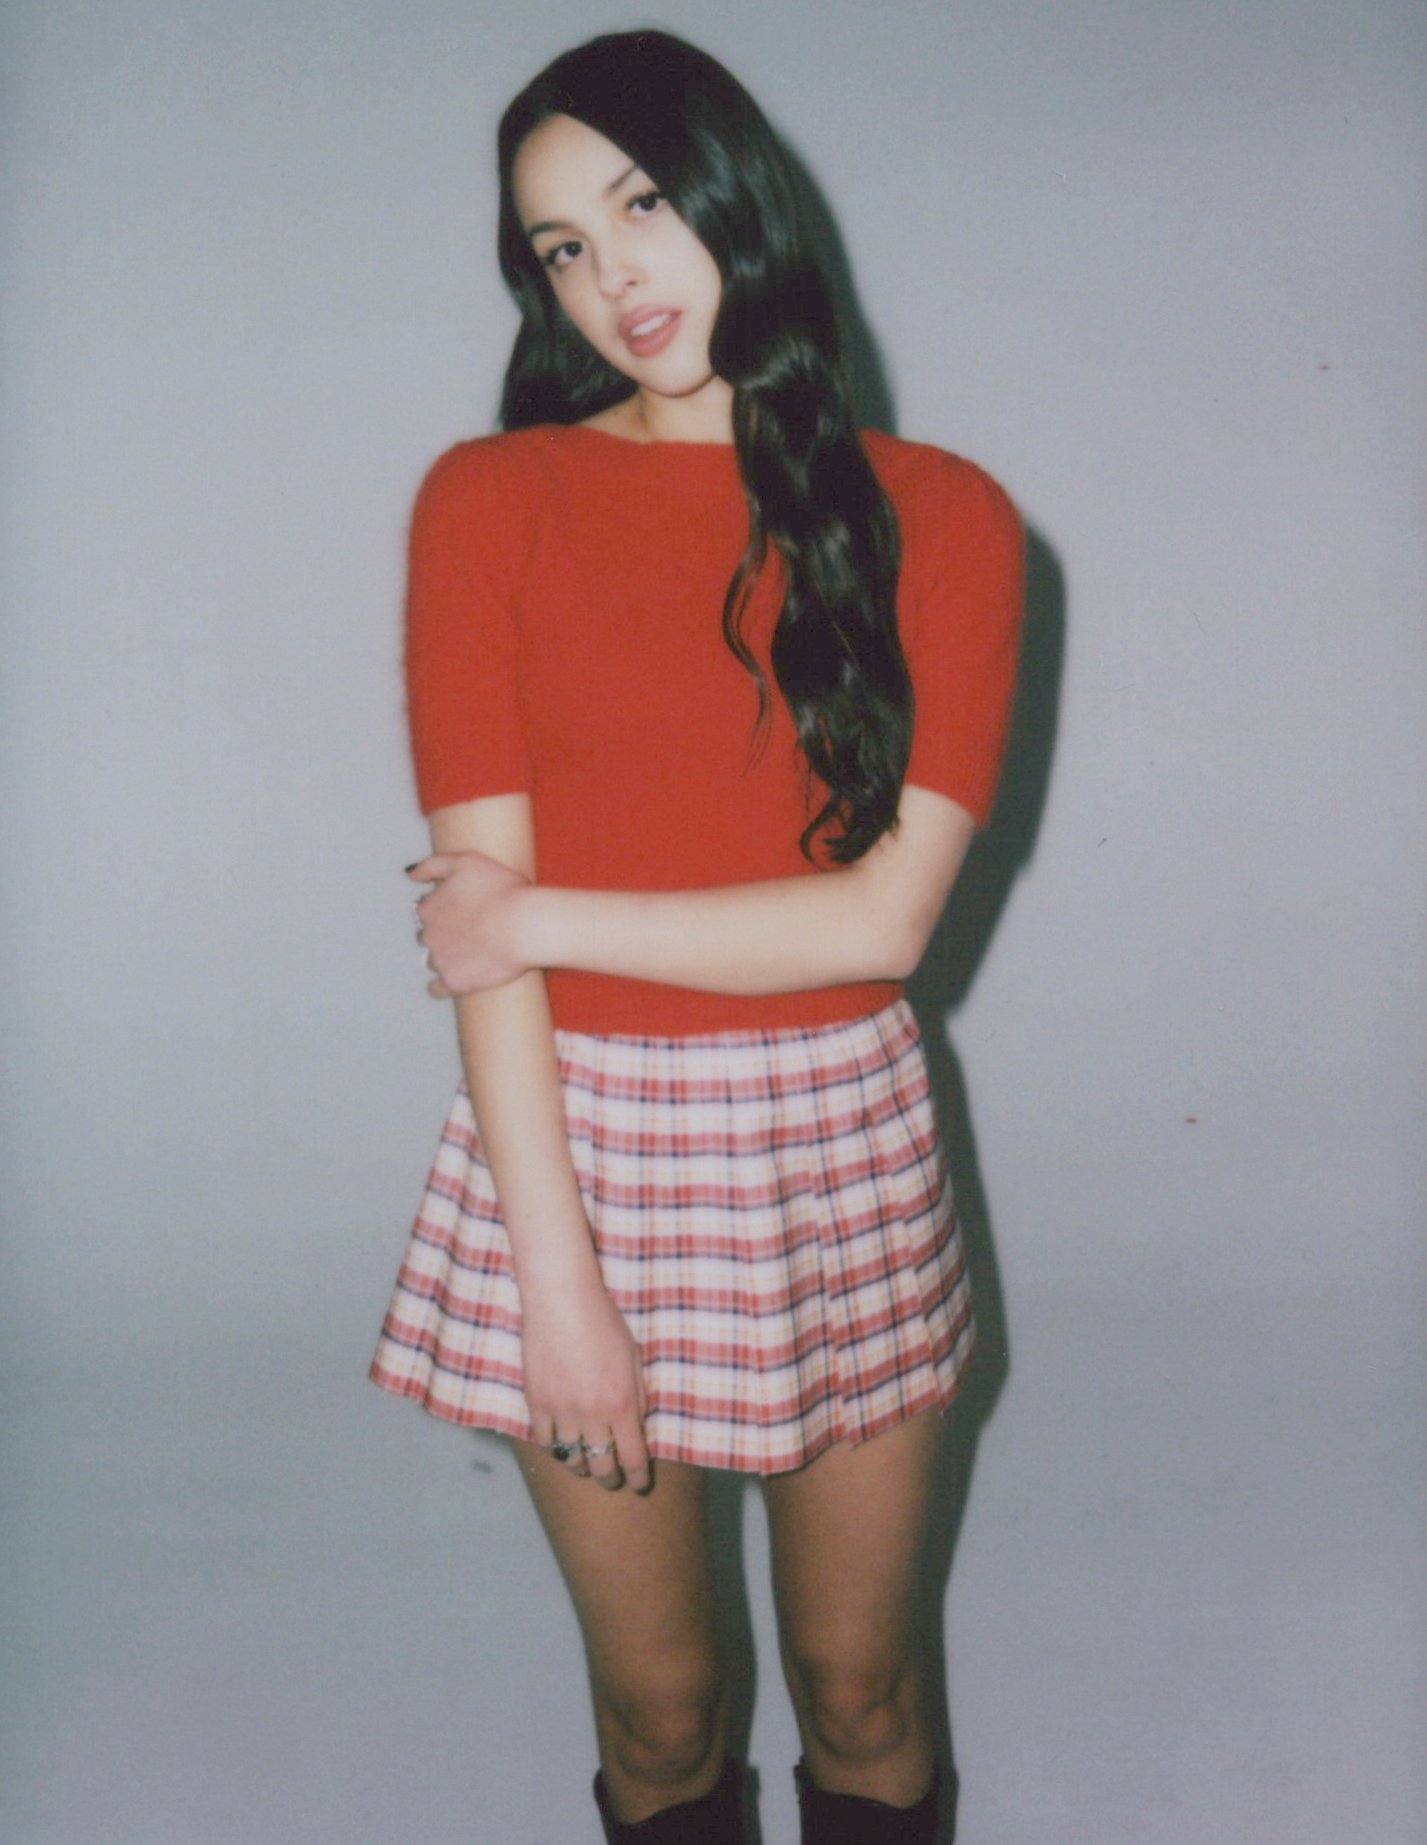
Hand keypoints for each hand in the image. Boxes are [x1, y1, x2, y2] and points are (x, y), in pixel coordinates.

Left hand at [407, 851, 530, 996]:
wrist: (526, 925)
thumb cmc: (502, 890)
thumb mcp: (467, 861)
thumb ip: (432, 865)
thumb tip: (409, 874)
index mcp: (430, 907)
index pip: (427, 910)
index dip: (446, 909)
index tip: (464, 910)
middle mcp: (429, 934)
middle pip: (429, 936)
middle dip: (446, 934)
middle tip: (472, 931)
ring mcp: (440, 960)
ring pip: (433, 960)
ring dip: (446, 958)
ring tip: (471, 954)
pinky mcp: (455, 982)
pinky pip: (437, 989)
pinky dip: (440, 986)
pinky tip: (452, 980)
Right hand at [519, 1276, 651, 1492]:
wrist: (562, 1301)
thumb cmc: (604, 1322)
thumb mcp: (635, 1358)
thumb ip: (638, 1396)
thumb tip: (639, 1426)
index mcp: (623, 1404)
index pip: (634, 1458)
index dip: (638, 1479)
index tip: (639, 1485)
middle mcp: (593, 1415)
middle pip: (602, 1467)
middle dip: (610, 1479)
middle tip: (612, 1480)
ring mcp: (562, 1411)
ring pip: (571, 1459)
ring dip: (581, 1466)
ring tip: (585, 1465)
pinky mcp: (536, 1403)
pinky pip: (544, 1442)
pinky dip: (554, 1449)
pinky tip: (561, 1446)